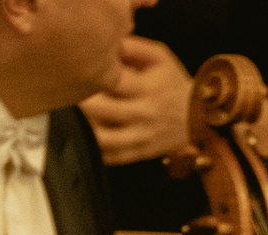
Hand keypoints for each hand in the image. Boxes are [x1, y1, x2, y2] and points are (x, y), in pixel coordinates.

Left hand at [80, 37, 192, 165]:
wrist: (197, 117)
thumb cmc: (171, 83)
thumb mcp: (160, 58)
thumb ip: (134, 48)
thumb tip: (107, 44)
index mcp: (149, 88)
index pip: (114, 82)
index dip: (93, 77)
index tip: (80, 74)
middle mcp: (144, 114)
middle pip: (103, 111)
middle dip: (81, 103)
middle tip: (70, 96)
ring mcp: (140, 137)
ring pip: (102, 139)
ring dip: (84, 128)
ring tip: (76, 117)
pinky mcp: (136, 154)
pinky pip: (108, 157)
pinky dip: (93, 148)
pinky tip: (86, 135)